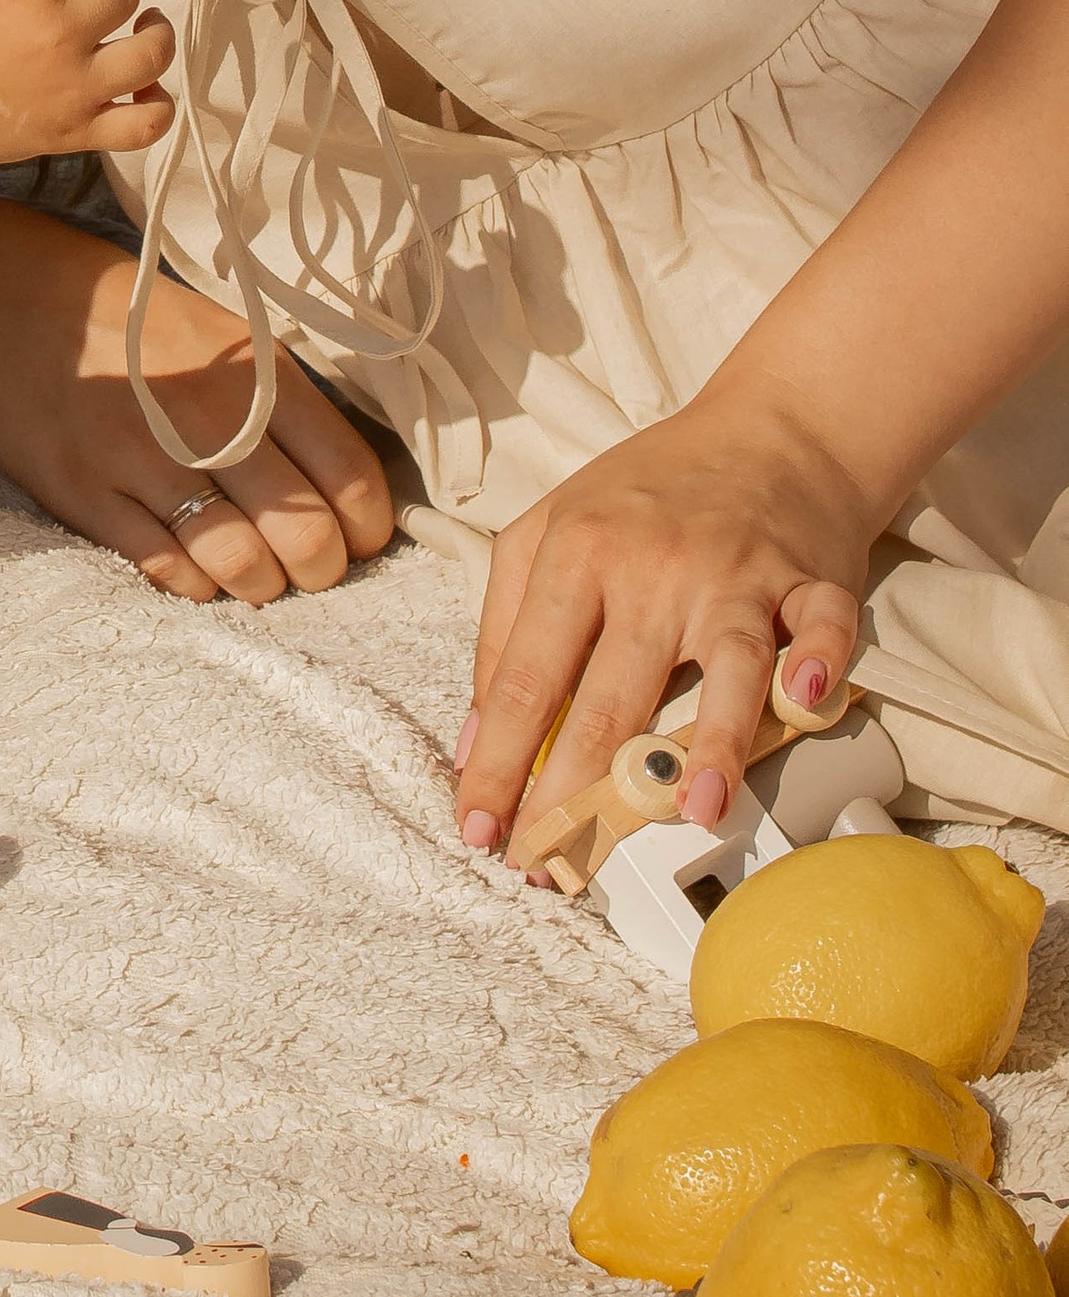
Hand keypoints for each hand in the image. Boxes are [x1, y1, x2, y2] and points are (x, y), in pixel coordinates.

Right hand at [0, 197, 397, 603]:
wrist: (11, 300)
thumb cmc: (136, 326)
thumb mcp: (227, 337)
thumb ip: (286, 406)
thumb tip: (348, 491)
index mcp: (257, 374)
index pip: (349, 474)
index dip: (368, 528)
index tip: (360, 542)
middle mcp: (207, 416)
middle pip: (303, 533)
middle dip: (320, 570)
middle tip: (307, 570)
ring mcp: (142, 457)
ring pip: (239, 563)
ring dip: (259, 585)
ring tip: (253, 574)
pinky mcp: (85, 492)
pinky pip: (165, 569)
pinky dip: (194, 583)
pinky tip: (194, 565)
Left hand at [455, 389, 870, 862]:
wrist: (769, 431)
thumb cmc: (648, 494)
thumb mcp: (550, 532)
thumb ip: (504, 627)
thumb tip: (473, 738)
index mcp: (578, 551)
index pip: (525, 676)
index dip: (497, 760)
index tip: (477, 829)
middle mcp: (655, 566)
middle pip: (611, 694)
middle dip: (575, 792)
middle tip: (552, 865)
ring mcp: (738, 574)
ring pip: (725, 664)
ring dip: (710, 741)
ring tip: (689, 813)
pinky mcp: (813, 579)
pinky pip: (823, 629)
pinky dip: (820, 664)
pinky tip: (806, 700)